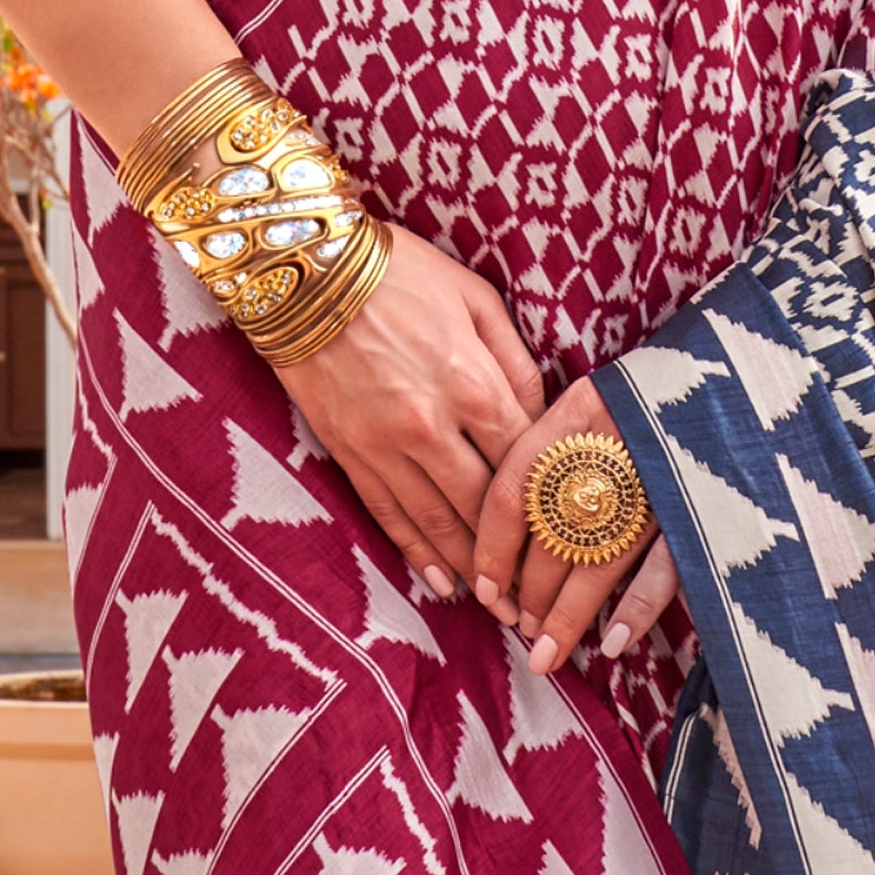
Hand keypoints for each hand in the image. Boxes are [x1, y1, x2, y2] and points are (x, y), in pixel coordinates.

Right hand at [280, 226, 544, 594]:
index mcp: (473, 382)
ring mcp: (385, 444)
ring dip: (472, 568)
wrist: (302, 266)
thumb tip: (540, 415)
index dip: (551, 504)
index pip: (525, 461)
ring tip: (500, 608)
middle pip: (486, 507)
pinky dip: (416, 553)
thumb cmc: (399, 271)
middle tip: (545, 596)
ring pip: (438, 522)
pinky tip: (442, 583)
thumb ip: (514, 362)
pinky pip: (388, 514)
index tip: (572, 537)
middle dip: (517, 556)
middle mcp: (433, 425)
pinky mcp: (348, 451)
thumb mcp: (475, 298)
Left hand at [469, 384, 680, 678]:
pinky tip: (611, 644)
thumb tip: (513, 518)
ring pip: (597, 565)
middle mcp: (612, 450)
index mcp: (578, 414)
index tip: (482, 588)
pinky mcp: (700, 509)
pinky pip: (662, 572)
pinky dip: (635, 612)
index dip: (489, 547)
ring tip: (545, 653)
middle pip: (550, 538)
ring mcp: (657, 483)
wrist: (735, 373)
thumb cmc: (656, 393)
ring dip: (567, 617)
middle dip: (528, 593)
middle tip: (520, 628)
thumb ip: (557, 444)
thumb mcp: (598, 397)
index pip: (513, 492)